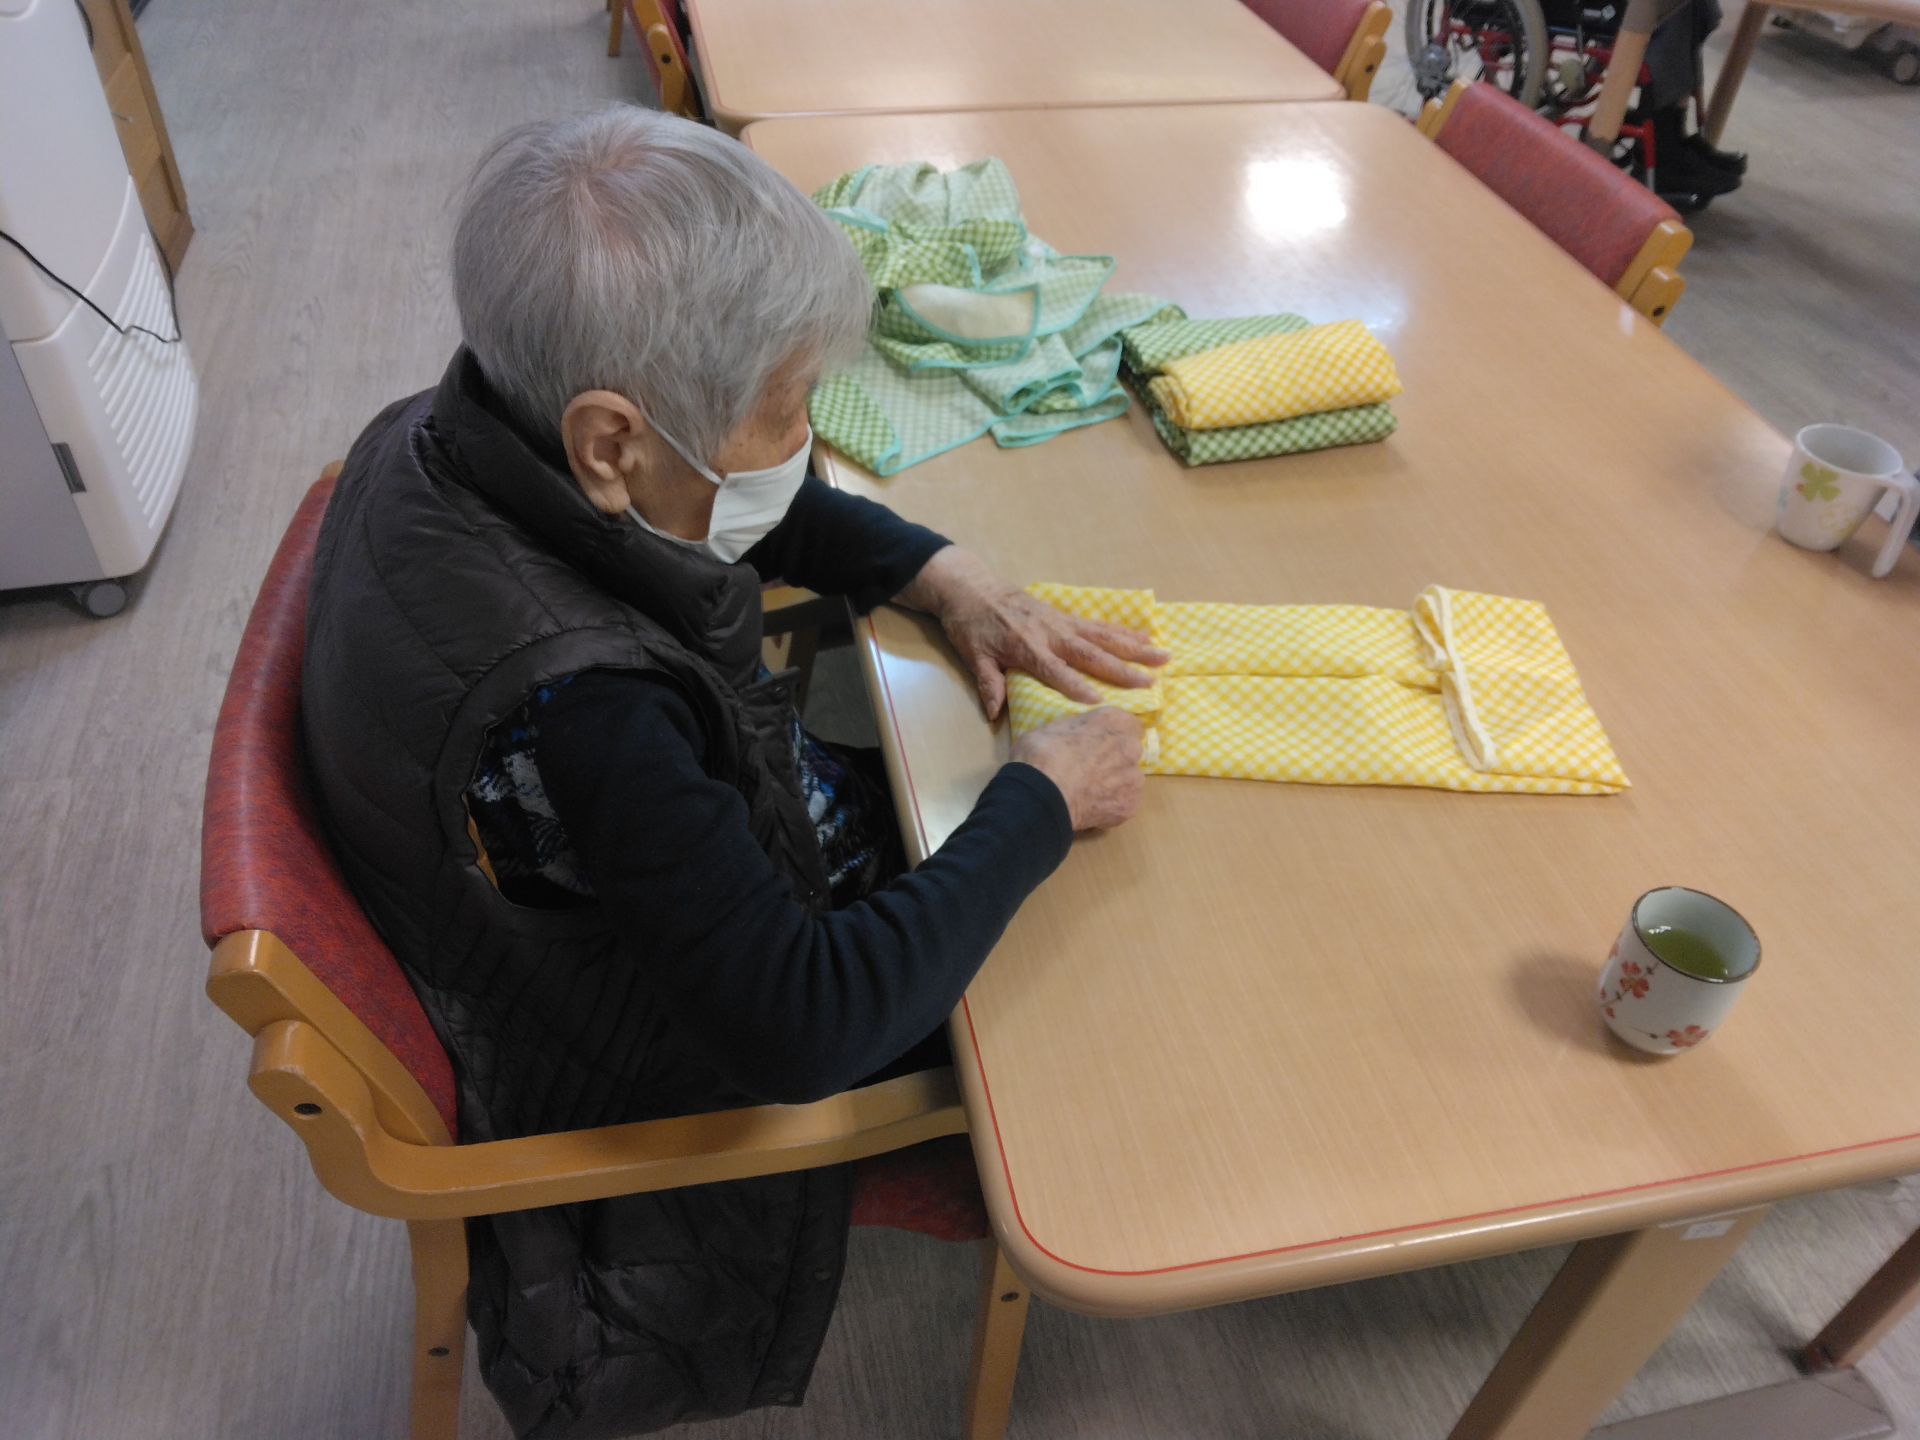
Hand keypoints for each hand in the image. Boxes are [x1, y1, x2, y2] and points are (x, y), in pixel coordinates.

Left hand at [897, 546, 1168, 718]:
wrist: (971, 587)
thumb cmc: (971, 625)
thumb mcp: (973, 656)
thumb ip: (988, 684)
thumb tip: (995, 713)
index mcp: (1026, 648)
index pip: (1056, 671)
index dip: (1077, 686)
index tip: (1100, 701)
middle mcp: (1050, 634)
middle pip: (1091, 654)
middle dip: (1122, 669)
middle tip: (1151, 681)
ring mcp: (1061, 622)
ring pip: (1103, 636)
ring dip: (1134, 647)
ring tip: (1162, 654)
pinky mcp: (1065, 614)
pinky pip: (1098, 624)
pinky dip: (1122, 631)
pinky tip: (1143, 636)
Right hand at [1011, 707, 1144, 830]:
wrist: (1040, 797)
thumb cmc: (1040, 756)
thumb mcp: (1053, 726)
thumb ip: (1079, 727)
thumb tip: (1083, 732)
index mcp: (1111, 721)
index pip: (1128, 723)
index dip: (1113, 733)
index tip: (1101, 742)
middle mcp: (1129, 746)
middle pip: (1130, 751)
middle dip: (1116, 758)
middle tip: (1091, 769)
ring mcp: (1133, 778)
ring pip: (1129, 778)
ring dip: (1115, 783)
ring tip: (1088, 792)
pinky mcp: (1130, 806)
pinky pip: (1123, 803)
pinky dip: (1110, 806)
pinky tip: (1090, 808)